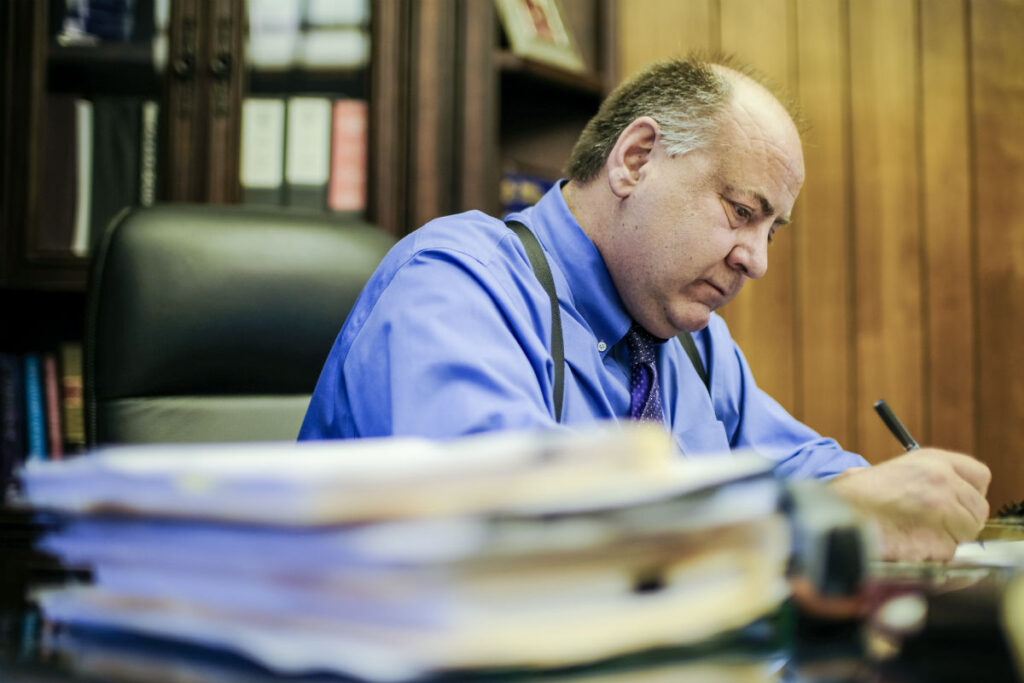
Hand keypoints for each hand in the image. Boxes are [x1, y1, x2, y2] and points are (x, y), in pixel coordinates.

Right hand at [828, 449, 990, 561]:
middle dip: (961, 520)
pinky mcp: (939, 543)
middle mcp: (944, 483)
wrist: (835, 516)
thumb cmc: (854, 495)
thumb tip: (938, 494)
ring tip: (914, 534)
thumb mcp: (890, 470)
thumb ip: (921, 478)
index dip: (969, 491)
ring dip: (947, 539)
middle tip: (934, 524)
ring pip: (966, 534)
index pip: (979, 475)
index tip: (958, 501)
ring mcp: (944, 513)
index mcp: (933, 461)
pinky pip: (948, 554)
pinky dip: (932, 555)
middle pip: (977, 509)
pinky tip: (908, 546)